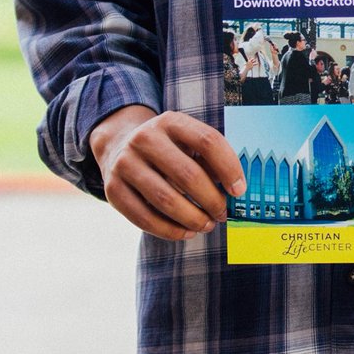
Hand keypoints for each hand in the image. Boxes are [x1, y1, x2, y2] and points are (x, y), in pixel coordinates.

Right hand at [89, 105, 245, 241]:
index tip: (239, 190)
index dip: (229, 167)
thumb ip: (208, 159)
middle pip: (188, 174)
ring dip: (193, 218)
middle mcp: (145, 138)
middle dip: (212, 200)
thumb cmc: (167, 147)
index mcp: (171, 121)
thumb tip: (236, 191)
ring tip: (207, 225)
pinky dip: (169, 230)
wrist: (119, 145)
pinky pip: (144, 217)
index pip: (208, 141)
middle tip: (223, 214)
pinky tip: (186, 232)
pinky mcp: (113, 189)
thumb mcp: (186, 140)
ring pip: (167, 199)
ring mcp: (126, 163)